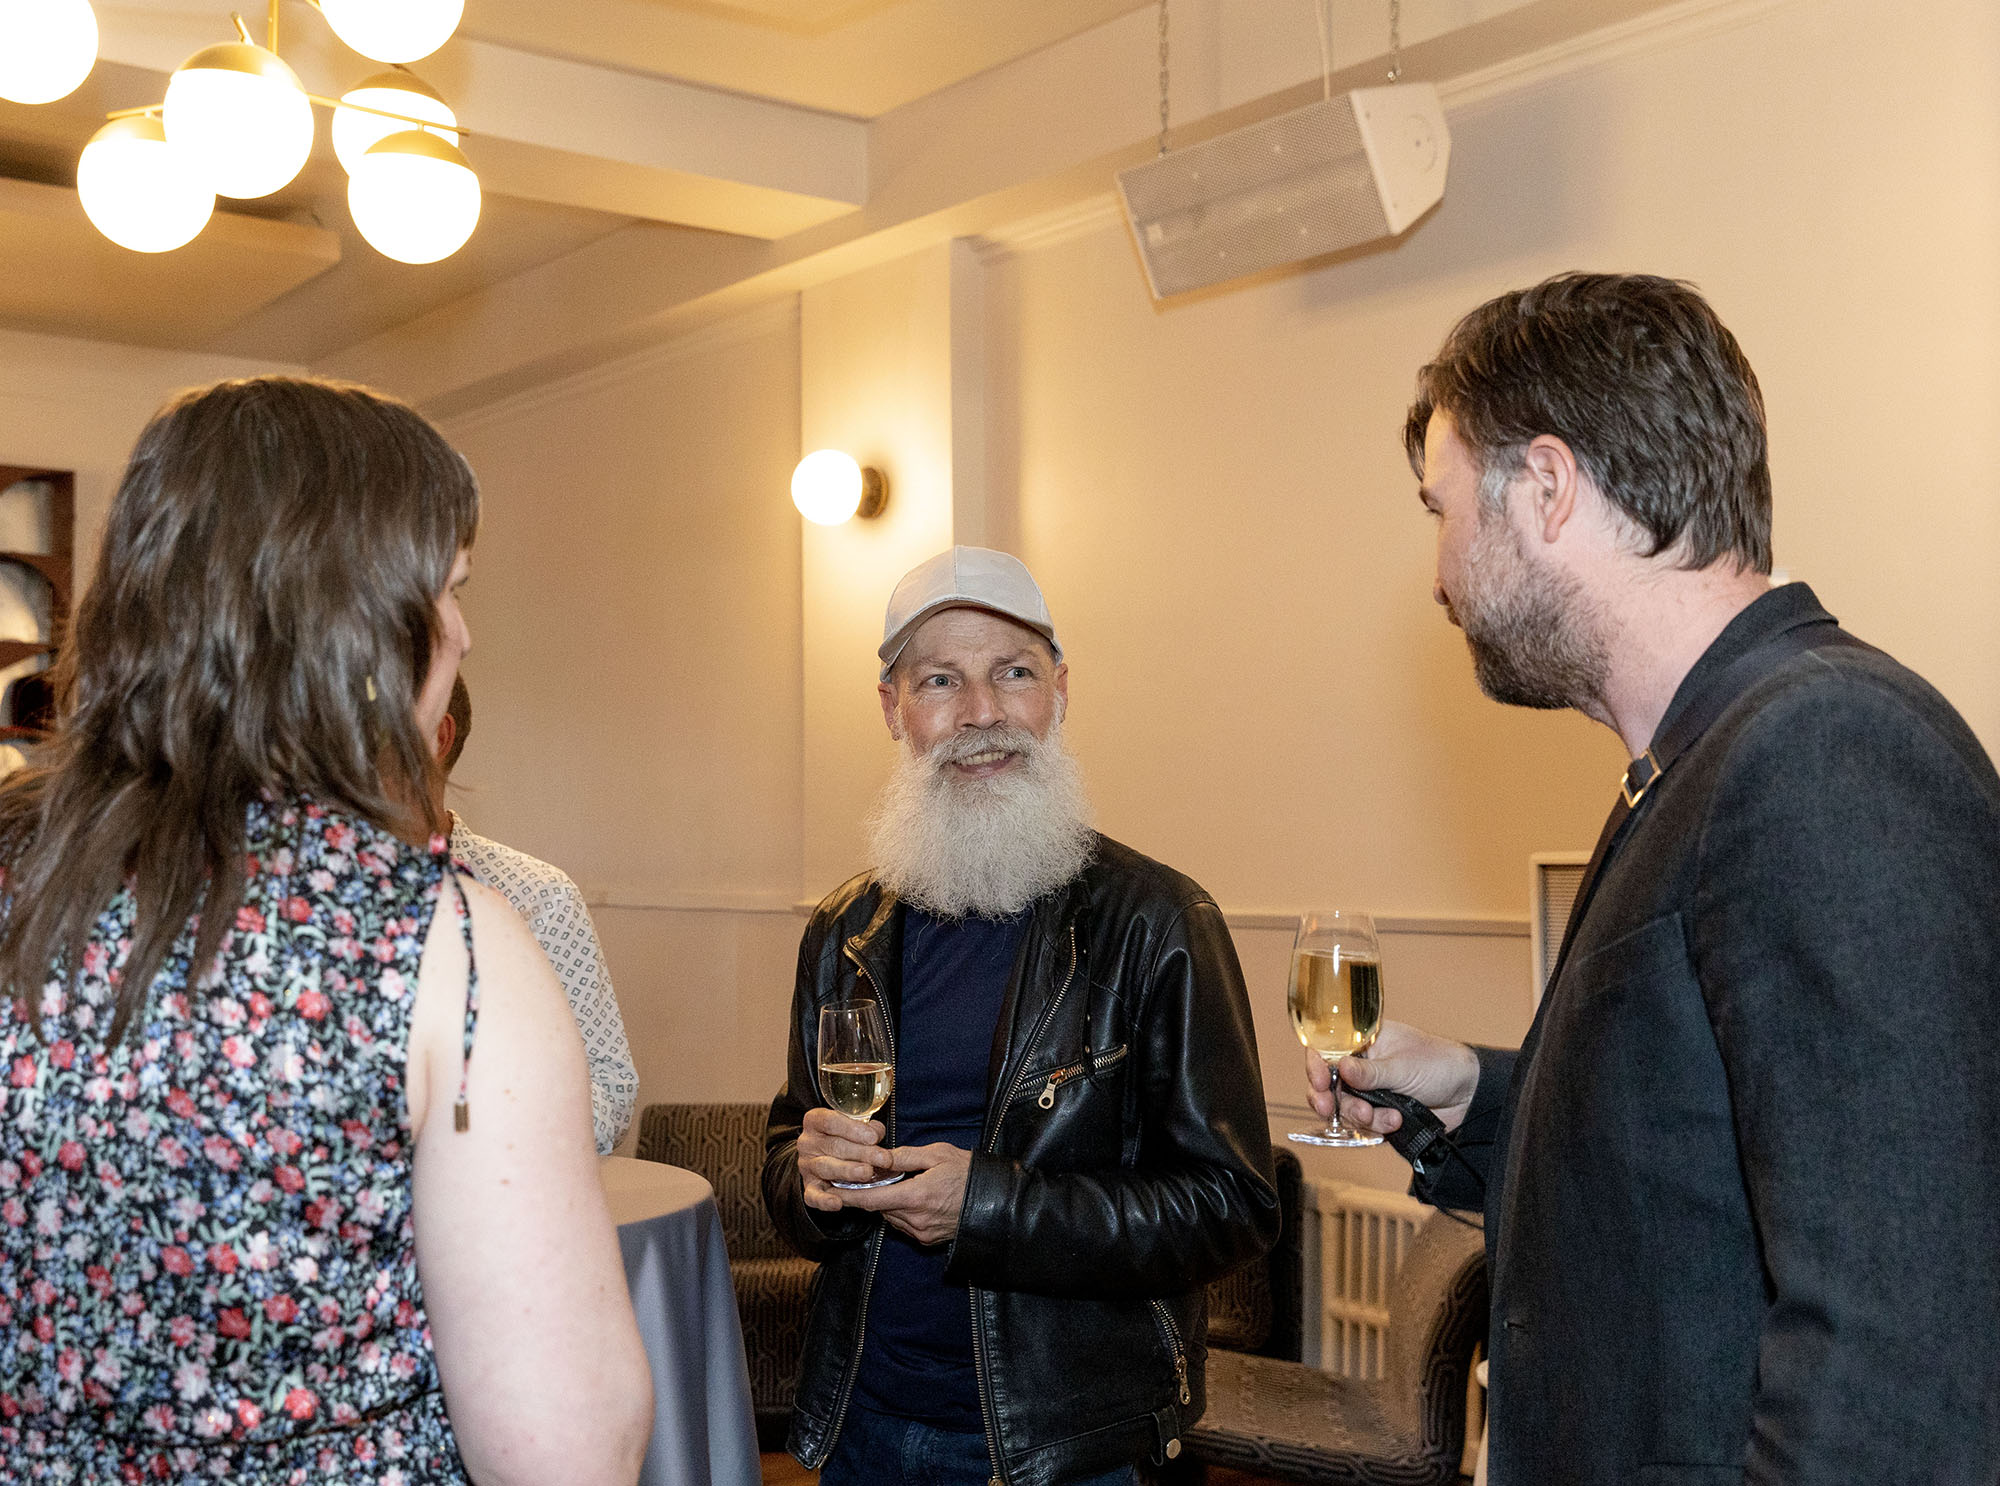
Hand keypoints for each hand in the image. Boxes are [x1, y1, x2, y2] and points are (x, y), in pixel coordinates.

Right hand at [797, 1106, 892, 1210]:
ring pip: (826, 1167)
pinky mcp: (809, 1187)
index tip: (874, 1137)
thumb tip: (877, 1134)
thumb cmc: (845, 1137)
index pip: (830, 1121)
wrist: (824, 1155)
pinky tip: (837, 1203)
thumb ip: (867, 1128)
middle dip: (861, 1152)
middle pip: (833, 1145)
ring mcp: (807, 1166)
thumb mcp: (854, 1126)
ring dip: (848, 1171)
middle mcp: (808, 1143)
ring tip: (867, 1173)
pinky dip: (824, 1201)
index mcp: (815, 1121)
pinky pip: (813, 1196)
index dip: (852, 1129)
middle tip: (883, 1158)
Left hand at [835, 1141, 971, 1246]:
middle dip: (874, 1193)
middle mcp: (915, 1219)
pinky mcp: (927, 1240)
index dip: (849, 1195)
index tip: (832, 1190)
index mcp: (916, 1196)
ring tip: (903, 1185)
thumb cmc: (968, 1173)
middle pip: (880, 1208)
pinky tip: (915, 1198)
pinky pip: (904, 1225)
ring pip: (891, 1217)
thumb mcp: (938, 1154)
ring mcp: (921, 1232)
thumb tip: (880, 1157)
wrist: (995, 1202)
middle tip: (877, 1176)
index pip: (872, 1200)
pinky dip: (902, 1212)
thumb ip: (906, 1156)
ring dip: (889, 1203)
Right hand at [1304, 1020, 1480, 1133]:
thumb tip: (1340, 1067)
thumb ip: (1371, 1072)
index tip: (1317, 1082)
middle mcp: (1363, 1065)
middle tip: (1329, 1109)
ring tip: (1385, 1117)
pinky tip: (1395, 1122)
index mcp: (1365, 1041)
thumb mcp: (1404, 1067)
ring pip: (1345, 1107)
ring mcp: (1371, 1091)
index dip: (1316, 1066)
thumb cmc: (1441, 1065)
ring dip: (1359, 1115)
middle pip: (1329, 1084)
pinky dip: (1377, 1126)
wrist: (1470, 1095)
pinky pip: (1364, 1124)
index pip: (1328, 1050)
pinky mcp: (1380, 1113)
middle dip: (1329, 1099)